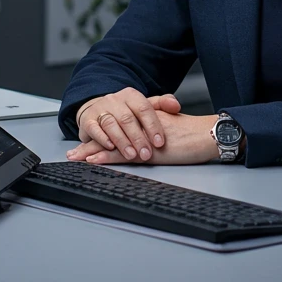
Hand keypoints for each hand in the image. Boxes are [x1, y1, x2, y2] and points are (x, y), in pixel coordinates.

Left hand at [68, 110, 218, 166]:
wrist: (208, 134)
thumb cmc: (196, 134)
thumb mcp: (173, 129)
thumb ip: (158, 132)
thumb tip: (149, 142)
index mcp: (146, 120)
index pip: (119, 127)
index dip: (102, 134)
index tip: (87, 142)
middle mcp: (140, 126)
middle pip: (110, 134)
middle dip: (90, 144)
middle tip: (73, 152)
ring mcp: (142, 138)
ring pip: (112, 144)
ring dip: (91, 151)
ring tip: (75, 157)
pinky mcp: (148, 151)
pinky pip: (122, 154)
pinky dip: (106, 158)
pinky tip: (93, 160)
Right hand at [74, 88, 181, 162]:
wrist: (97, 109)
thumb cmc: (125, 112)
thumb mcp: (143, 106)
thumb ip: (161, 105)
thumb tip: (176, 106)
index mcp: (131, 95)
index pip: (144, 108)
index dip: (153, 126)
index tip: (160, 143)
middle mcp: (115, 100)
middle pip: (128, 118)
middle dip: (138, 138)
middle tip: (147, 155)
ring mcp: (100, 109)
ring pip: (111, 124)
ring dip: (122, 141)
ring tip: (131, 155)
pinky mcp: (87, 120)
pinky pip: (94, 128)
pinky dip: (102, 138)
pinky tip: (110, 148)